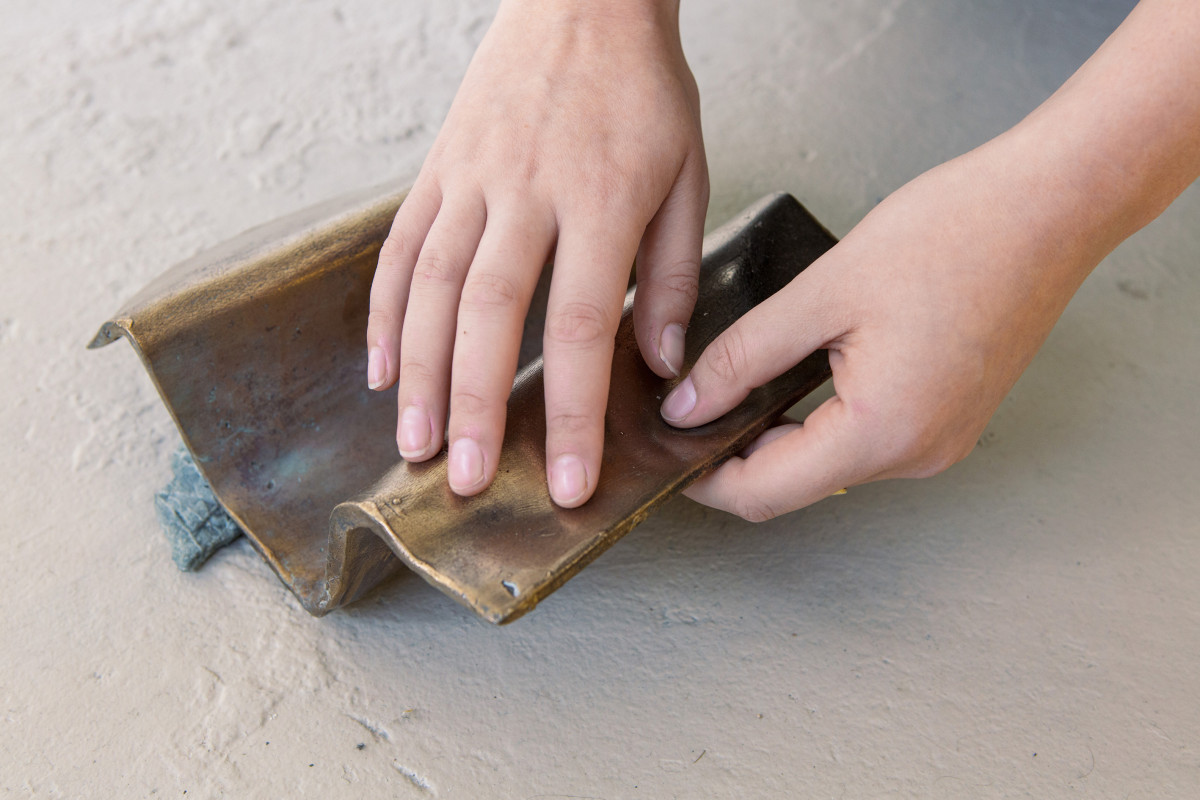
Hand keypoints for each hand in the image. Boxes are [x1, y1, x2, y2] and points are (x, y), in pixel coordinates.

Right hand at [367, 0, 707, 506]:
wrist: (583, 1)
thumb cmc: (643, 93)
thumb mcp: (687, 177)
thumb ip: (672, 275)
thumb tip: (661, 364)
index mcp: (600, 202)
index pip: (580, 326)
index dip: (573, 412)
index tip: (569, 481)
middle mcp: (526, 194)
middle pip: (489, 315)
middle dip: (475, 407)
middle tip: (467, 482)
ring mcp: (471, 179)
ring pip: (430, 287)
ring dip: (418, 373)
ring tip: (413, 444)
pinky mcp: (437, 167)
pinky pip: (399, 246)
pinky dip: (383, 312)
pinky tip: (379, 369)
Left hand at [660, 140, 1105, 519]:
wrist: (1050, 206)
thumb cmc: (953, 235)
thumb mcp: (823, 294)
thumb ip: (744, 357)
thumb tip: (687, 405)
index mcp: (882, 432)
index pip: (763, 492)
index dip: (704, 478)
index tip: (667, 449)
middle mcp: (916, 454)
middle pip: (796, 482)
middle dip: (737, 451)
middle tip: (691, 404)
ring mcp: (940, 441)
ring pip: (830, 461)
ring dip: (779, 433)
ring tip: (737, 382)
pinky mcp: (950, 418)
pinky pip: (867, 437)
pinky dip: (822, 418)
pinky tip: (798, 375)